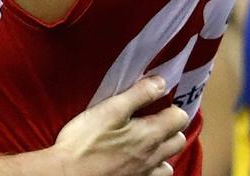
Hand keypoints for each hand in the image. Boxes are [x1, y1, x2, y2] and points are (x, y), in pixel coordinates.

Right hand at [38, 77, 188, 175]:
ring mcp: (146, 173)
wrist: (70, 175)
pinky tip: (137, 162)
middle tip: (150, 120)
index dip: (170, 107)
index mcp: (151, 134)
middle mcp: (154, 156)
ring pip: (169, 161)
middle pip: (179, 140)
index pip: (180, 117)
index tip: (155, 103)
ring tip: (144, 142)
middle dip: (170, 128)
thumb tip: (161, 82)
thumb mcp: (110, 110)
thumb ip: (138, 95)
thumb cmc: (86, 141)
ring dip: (162, 151)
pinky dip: (152, 168)